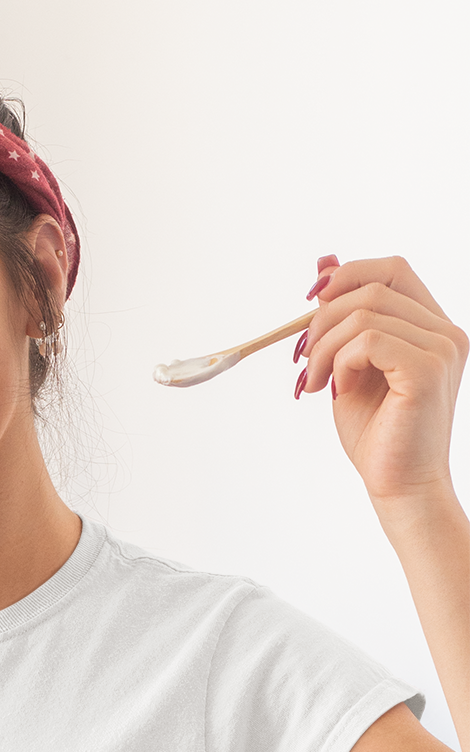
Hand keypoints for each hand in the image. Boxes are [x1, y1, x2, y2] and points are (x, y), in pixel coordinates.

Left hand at [300, 253, 468, 513]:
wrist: (398, 485)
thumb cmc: (376, 432)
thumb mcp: (350, 364)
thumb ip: (344, 319)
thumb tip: (323, 267)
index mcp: (432, 326)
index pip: (392, 269)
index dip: (346, 274)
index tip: (308, 303)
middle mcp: (445, 331)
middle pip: (375, 284)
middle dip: (324, 316)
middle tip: (305, 357)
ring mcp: (441, 348)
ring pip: (365, 312)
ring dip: (325, 345)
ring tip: (316, 380)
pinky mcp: (427, 369)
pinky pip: (367, 340)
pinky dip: (339, 361)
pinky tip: (335, 389)